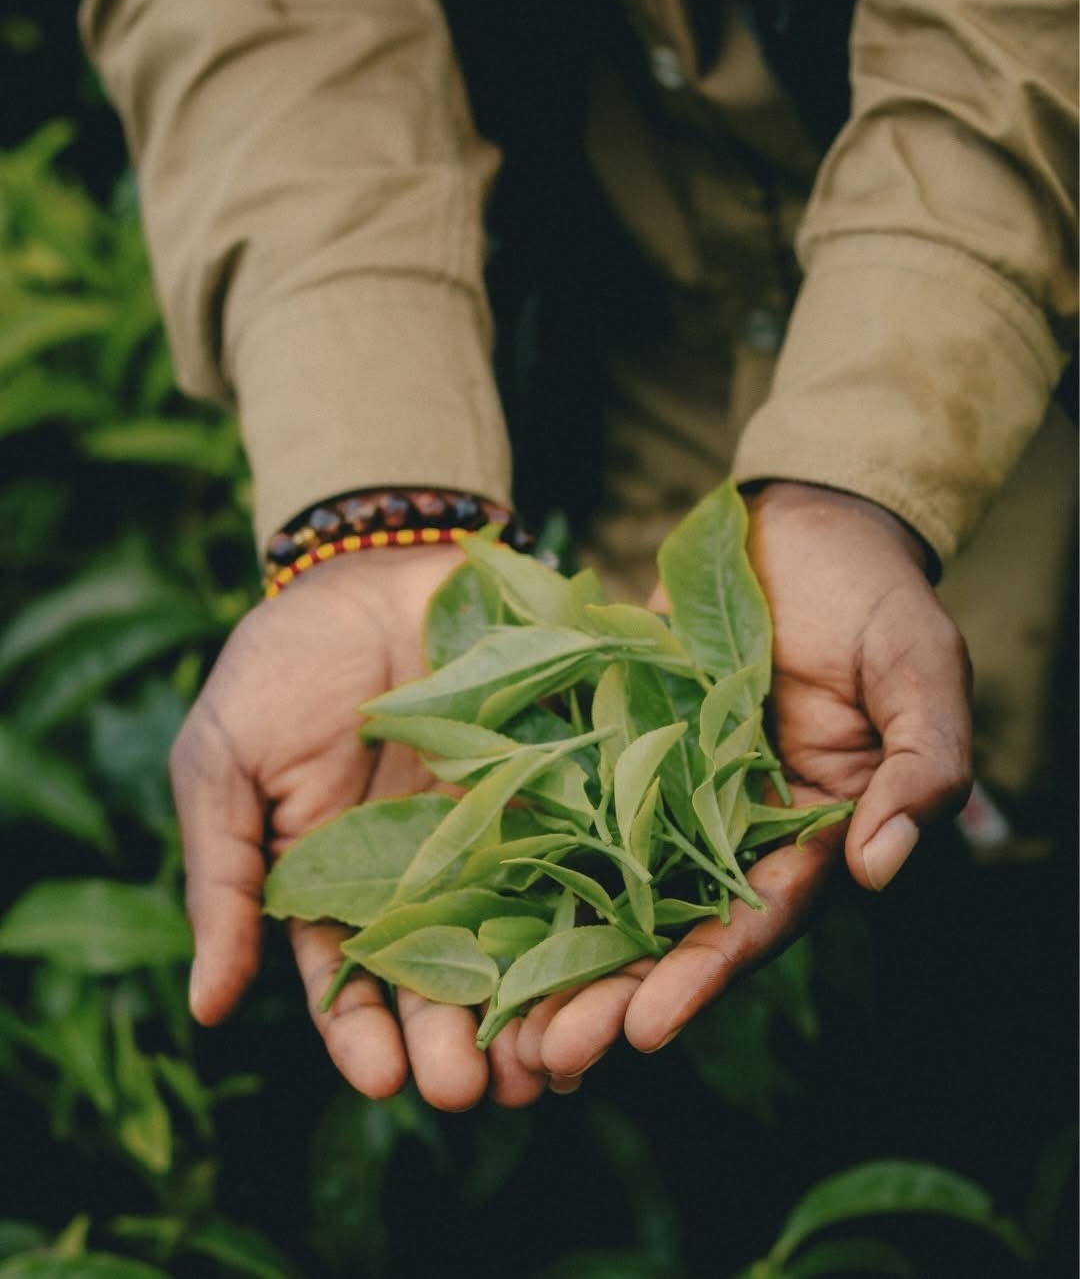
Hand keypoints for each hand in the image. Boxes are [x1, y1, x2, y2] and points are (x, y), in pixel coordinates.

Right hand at [170, 547, 547, 1108]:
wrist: (370, 571)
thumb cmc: (283, 667)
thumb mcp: (225, 766)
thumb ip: (226, 881)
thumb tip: (207, 1009)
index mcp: (340, 886)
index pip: (350, 985)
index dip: (361, 1037)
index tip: (381, 1080)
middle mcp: (425, 878)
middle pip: (444, 981)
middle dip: (458, 1044)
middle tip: (476, 1093)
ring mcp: (495, 834)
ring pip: (518, 940)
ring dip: (533, 1005)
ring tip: (551, 1062)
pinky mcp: (554, 787)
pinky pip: (578, 856)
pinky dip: (593, 909)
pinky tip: (608, 959)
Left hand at [515, 481, 971, 1083]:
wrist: (804, 526)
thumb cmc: (876, 595)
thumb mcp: (920, 670)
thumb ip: (919, 766)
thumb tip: (878, 867)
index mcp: (806, 832)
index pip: (754, 922)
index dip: (702, 978)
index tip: (645, 1028)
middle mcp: (728, 826)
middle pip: (665, 926)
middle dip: (610, 991)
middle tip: (546, 1054)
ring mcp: (665, 786)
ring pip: (604, 881)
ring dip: (556, 945)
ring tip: (499, 1012)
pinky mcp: (613, 741)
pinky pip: (566, 798)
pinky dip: (526, 848)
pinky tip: (471, 895)